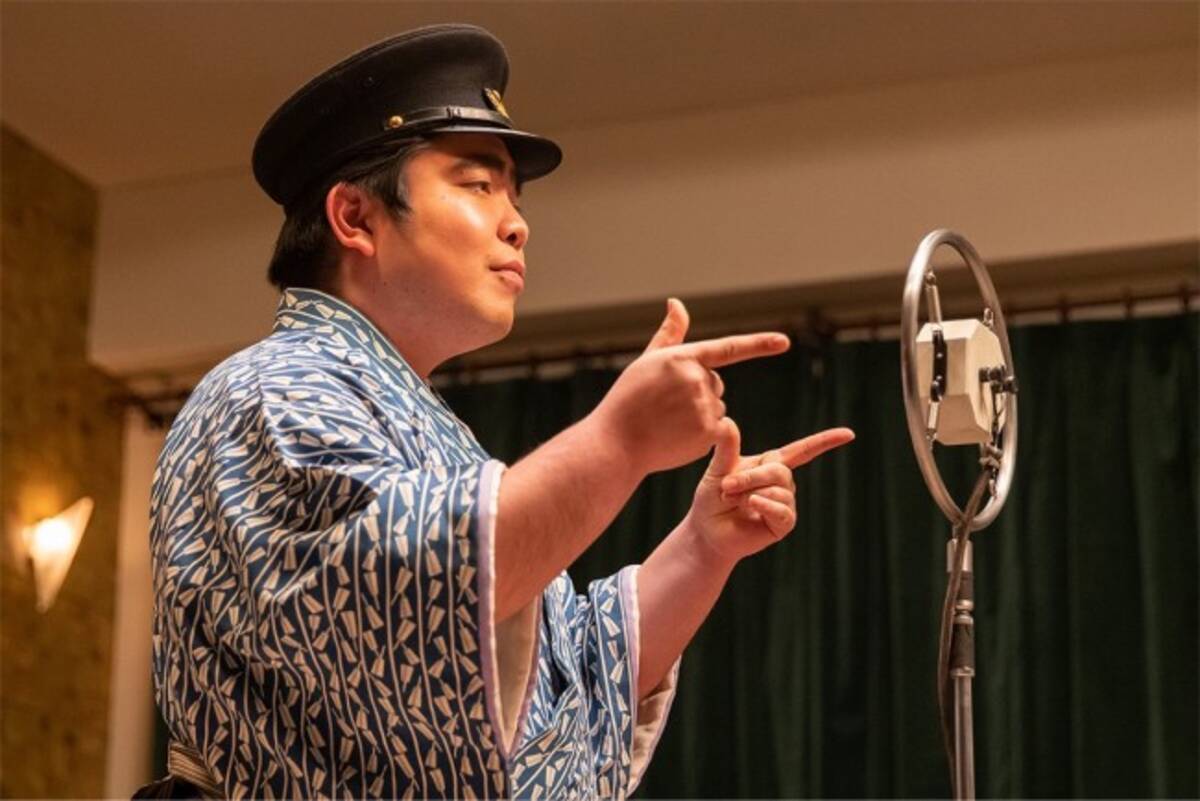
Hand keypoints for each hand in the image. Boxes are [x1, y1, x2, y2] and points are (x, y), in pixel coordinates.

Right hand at [590, 298, 790, 475]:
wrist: (616, 443)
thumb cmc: (628, 400)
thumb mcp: (647, 361)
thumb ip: (670, 333)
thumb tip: (676, 302)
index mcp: (681, 358)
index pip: (728, 348)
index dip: (759, 344)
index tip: (784, 342)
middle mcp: (696, 379)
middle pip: (715, 382)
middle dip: (698, 391)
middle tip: (666, 405)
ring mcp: (704, 407)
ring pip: (717, 406)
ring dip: (699, 413)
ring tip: (668, 422)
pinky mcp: (708, 432)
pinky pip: (718, 428)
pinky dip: (701, 434)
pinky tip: (676, 437)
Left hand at [686, 418, 855, 564]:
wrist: (707, 530)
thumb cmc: (711, 498)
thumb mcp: (717, 470)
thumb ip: (726, 448)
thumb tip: (727, 421)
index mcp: (770, 463)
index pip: (803, 450)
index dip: (825, 441)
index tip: (850, 434)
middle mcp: (782, 482)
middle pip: (779, 471)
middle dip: (750, 477)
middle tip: (725, 487)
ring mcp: (785, 503)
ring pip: (779, 490)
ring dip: (750, 494)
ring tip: (732, 501)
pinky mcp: (782, 524)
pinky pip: (783, 510)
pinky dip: (766, 505)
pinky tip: (753, 506)